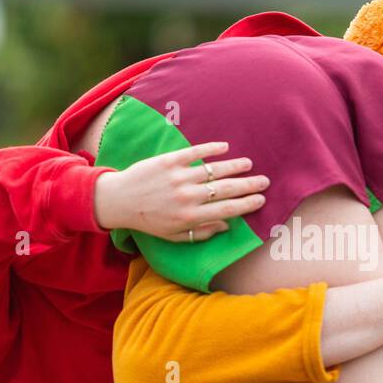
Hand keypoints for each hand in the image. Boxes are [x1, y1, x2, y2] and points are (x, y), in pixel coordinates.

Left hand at [94, 141, 268, 240]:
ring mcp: (178, 178)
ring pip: (214, 170)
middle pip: (226, 190)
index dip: (246, 204)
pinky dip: (211, 149)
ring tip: (248, 164)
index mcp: (189, 217)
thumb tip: (226, 226)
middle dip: (248, 185)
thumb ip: (200, 233)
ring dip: (235, 166)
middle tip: (264, 181)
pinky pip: (194, 153)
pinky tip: (225, 147)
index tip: (261, 200)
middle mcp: (187, 197)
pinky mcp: (168, 161)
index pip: (226, 210)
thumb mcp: (174, 235)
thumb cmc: (148, 221)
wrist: (119, 201)